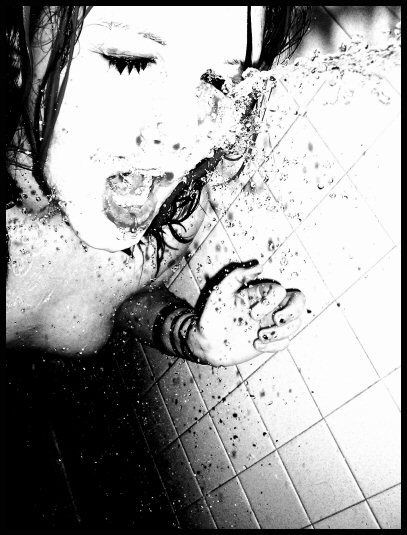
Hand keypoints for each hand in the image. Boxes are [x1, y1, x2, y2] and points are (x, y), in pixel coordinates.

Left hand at [188, 260, 304, 365]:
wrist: (207, 342)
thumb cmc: (212, 315)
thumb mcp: (220, 293)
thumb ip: (237, 276)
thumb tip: (260, 265)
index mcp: (260, 293)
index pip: (280, 291)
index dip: (271, 302)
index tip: (252, 314)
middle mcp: (269, 307)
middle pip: (299, 302)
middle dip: (292, 312)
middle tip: (276, 320)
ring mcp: (271, 324)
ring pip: (295, 324)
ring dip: (281, 332)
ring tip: (260, 336)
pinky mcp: (270, 341)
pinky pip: (286, 342)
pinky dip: (274, 345)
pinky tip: (256, 345)